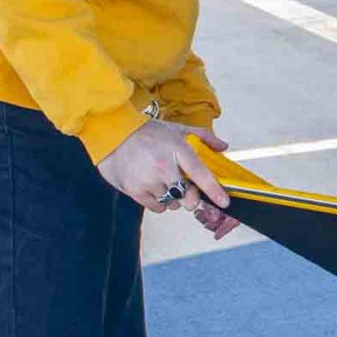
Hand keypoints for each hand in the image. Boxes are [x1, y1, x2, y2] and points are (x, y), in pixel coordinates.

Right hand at [96, 119, 232, 235]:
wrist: (112, 133)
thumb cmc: (146, 132)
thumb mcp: (177, 129)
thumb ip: (203, 137)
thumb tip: (223, 147)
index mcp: (177, 149)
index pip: (201, 174)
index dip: (215, 191)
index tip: (224, 201)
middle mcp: (164, 167)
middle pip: (188, 198)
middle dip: (191, 198)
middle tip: (186, 189)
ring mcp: (148, 180)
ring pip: (172, 204)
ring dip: (173, 197)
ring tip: (164, 182)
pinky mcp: (134, 190)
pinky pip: (157, 208)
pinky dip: (159, 203)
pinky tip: (154, 188)